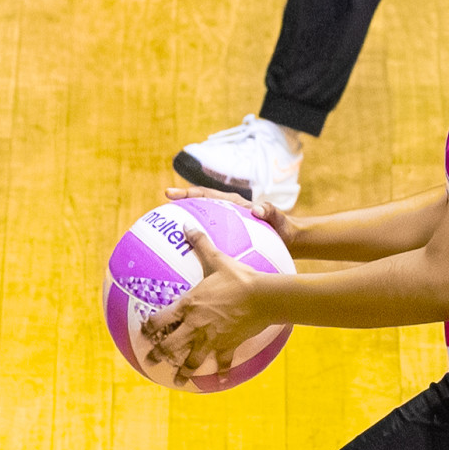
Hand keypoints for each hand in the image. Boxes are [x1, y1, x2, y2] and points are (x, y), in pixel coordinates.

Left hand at [141, 223, 269, 386]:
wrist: (263, 296)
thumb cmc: (239, 277)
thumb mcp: (219, 259)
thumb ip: (201, 244)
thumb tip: (186, 225)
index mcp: (188, 306)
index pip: (160, 320)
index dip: (149, 327)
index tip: (144, 331)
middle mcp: (195, 326)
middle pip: (170, 345)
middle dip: (158, 353)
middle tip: (150, 359)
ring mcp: (211, 338)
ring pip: (192, 360)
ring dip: (184, 371)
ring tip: (178, 379)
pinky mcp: (228, 345)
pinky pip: (223, 363)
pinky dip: (221, 372)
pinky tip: (219, 380)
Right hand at [164, 185, 299, 253]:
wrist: (287, 239)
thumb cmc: (282, 227)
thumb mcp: (277, 218)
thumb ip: (269, 211)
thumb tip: (257, 209)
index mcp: (234, 203)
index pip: (207, 195)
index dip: (188, 193)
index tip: (170, 194)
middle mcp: (226, 211)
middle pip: (198, 204)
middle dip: (181, 203)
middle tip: (161, 209)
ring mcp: (225, 223)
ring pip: (201, 221)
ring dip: (185, 222)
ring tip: (165, 232)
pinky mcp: (226, 236)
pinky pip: (209, 238)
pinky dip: (197, 242)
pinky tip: (185, 256)